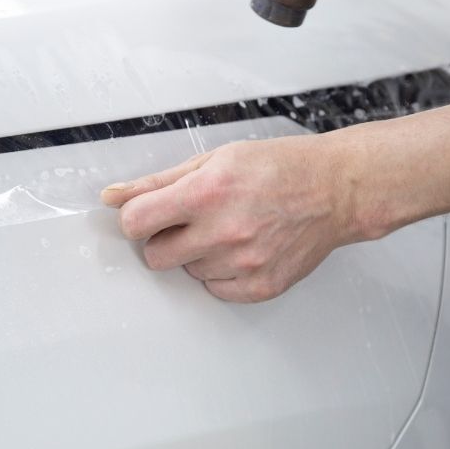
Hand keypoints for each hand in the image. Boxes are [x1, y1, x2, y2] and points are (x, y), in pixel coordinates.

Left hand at [100, 134, 377, 302]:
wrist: (336, 190)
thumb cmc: (280, 167)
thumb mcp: (215, 159)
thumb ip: (158, 182)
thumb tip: (114, 196)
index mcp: (207, 193)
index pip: (136, 222)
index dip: (137, 218)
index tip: (148, 215)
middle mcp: (223, 231)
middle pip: (155, 256)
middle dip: (165, 238)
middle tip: (192, 220)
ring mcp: (243, 263)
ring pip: (187, 272)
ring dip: (198, 254)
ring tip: (229, 228)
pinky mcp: (260, 286)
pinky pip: (216, 289)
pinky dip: (222, 272)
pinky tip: (243, 247)